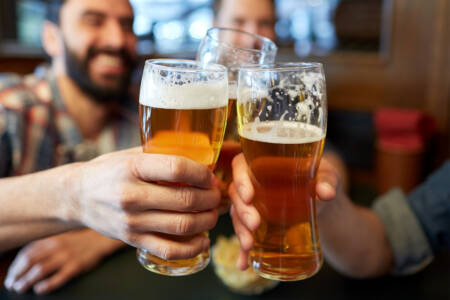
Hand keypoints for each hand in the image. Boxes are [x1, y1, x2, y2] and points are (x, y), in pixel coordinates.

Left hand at [4, 229, 123, 293]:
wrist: (100, 239)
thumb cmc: (78, 241)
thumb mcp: (60, 238)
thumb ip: (44, 246)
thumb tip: (24, 260)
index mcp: (51, 239)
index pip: (27, 253)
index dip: (15, 266)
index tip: (11, 275)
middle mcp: (57, 247)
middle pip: (30, 262)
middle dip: (17, 275)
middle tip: (12, 284)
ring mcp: (66, 257)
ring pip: (40, 270)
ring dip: (27, 281)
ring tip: (21, 288)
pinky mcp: (76, 266)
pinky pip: (58, 277)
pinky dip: (47, 285)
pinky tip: (40, 289)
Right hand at [66, 148, 219, 260]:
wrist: (76, 197)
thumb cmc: (108, 172)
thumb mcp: (129, 155)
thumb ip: (159, 154)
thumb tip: (198, 152)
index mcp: (132, 168)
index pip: (177, 168)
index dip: (202, 173)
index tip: (211, 176)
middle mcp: (131, 195)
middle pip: (185, 199)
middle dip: (210, 198)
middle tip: (217, 195)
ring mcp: (132, 221)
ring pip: (182, 225)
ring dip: (207, 220)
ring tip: (213, 213)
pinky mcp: (132, 240)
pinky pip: (169, 249)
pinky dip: (192, 248)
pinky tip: (203, 240)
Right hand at [229, 153, 340, 269]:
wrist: (324, 201)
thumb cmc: (321, 179)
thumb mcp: (327, 175)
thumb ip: (327, 181)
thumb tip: (326, 192)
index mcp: (263, 163)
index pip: (241, 165)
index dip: (240, 179)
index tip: (249, 196)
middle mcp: (253, 182)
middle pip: (237, 193)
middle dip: (242, 211)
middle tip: (255, 224)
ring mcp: (253, 204)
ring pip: (237, 215)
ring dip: (240, 231)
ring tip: (249, 245)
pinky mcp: (257, 223)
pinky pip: (245, 234)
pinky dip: (244, 251)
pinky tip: (244, 264)